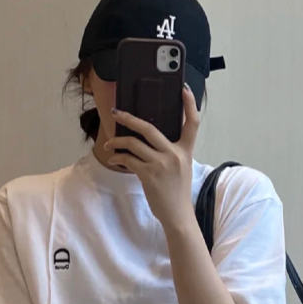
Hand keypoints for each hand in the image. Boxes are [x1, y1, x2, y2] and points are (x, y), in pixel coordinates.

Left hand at [103, 82, 200, 230]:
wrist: (178, 215)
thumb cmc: (177, 192)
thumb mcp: (182, 168)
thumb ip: (171, 152)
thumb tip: (149, 139)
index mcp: (186, 150)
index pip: (193, 123)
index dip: (190, 104)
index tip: (184, 89)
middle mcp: (175, 154)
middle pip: (149, 128)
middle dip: (129, 119)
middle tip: (116, 113)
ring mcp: (162, 164)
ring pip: (134, 143)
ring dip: (117, 142)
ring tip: (109, 144)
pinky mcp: (149, 175)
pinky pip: (128, 160)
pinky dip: (118, 158)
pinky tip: (114, 159)